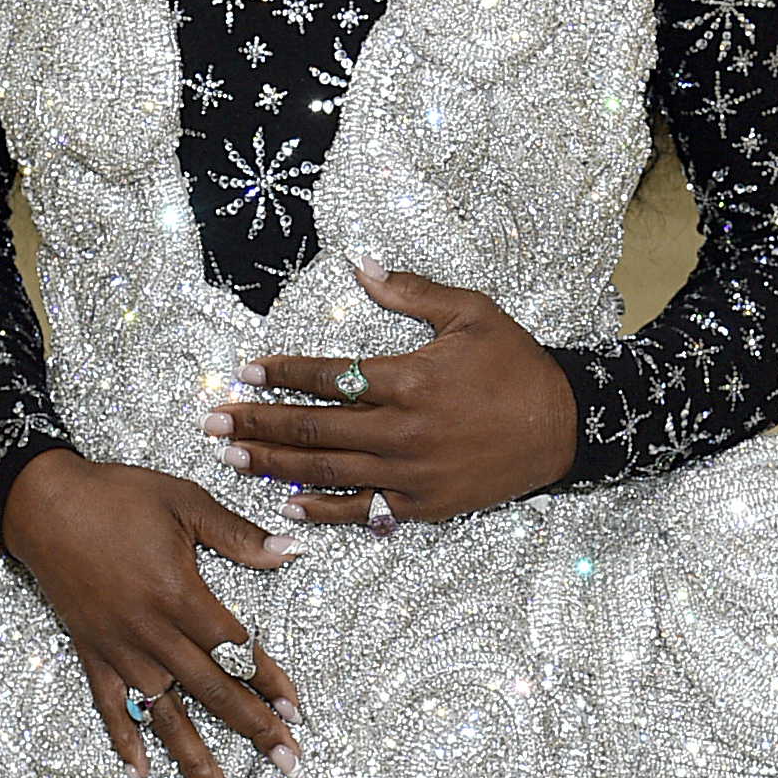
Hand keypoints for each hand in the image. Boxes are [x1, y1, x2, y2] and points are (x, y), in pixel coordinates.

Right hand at [0, 449, 306, 777]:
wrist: (43, 503)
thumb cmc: (116, 498)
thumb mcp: (184, 502)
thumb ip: (238, 534)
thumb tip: (291, 550)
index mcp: (181, 596)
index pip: (238, 651)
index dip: (270, 683)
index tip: (298, 713)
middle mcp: (152, 634)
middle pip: (213, 692)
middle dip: (254, 730)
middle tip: (288, 765)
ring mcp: (119, 650)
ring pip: (164, 714)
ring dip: (195, 760)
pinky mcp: (91, 654)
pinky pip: (109, 707)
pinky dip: (124, 741)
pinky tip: (141, 774)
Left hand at [203, 258, 577, 527]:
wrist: (565, 426)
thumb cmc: (517, 365)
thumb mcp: (471, 313)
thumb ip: (411, 292)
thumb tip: (360, 266)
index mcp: (408, 379)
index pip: (328, 376)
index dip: (281, 374)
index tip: (244, 370)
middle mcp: (402, 430)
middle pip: (313, 429)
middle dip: (256, 424)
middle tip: (211, 423)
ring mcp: (411, 473)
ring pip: (327, 472)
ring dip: (273, 466)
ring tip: (230, 459)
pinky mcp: (423, 505)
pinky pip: (362, 511)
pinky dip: (322, 510)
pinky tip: (286, 505)